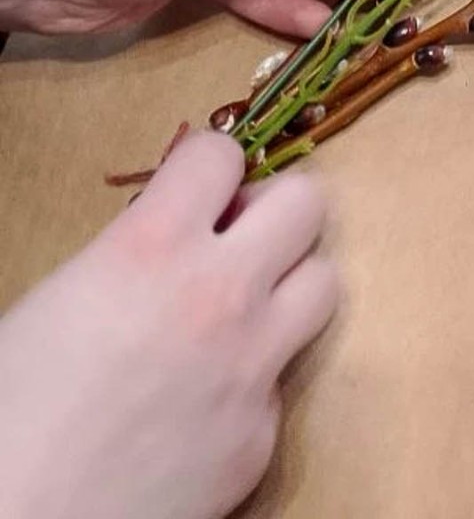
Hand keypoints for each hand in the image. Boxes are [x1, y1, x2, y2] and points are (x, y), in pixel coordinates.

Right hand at [0, 133, 336, 518]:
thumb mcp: (61, 295)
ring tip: (239, 310)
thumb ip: (133, 248)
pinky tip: (201, 404)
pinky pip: (282, 382)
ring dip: (287, 285)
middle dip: (270, 212)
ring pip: (323, 284)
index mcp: (152, 248)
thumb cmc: (11, 411)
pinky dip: (252, 381)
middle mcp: (220, 296)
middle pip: (306, 204)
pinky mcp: (262, 439)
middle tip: (233, 241)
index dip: (205, 165)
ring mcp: (252, 370)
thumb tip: (174, 229)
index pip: (222, 152)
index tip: (192, 188)